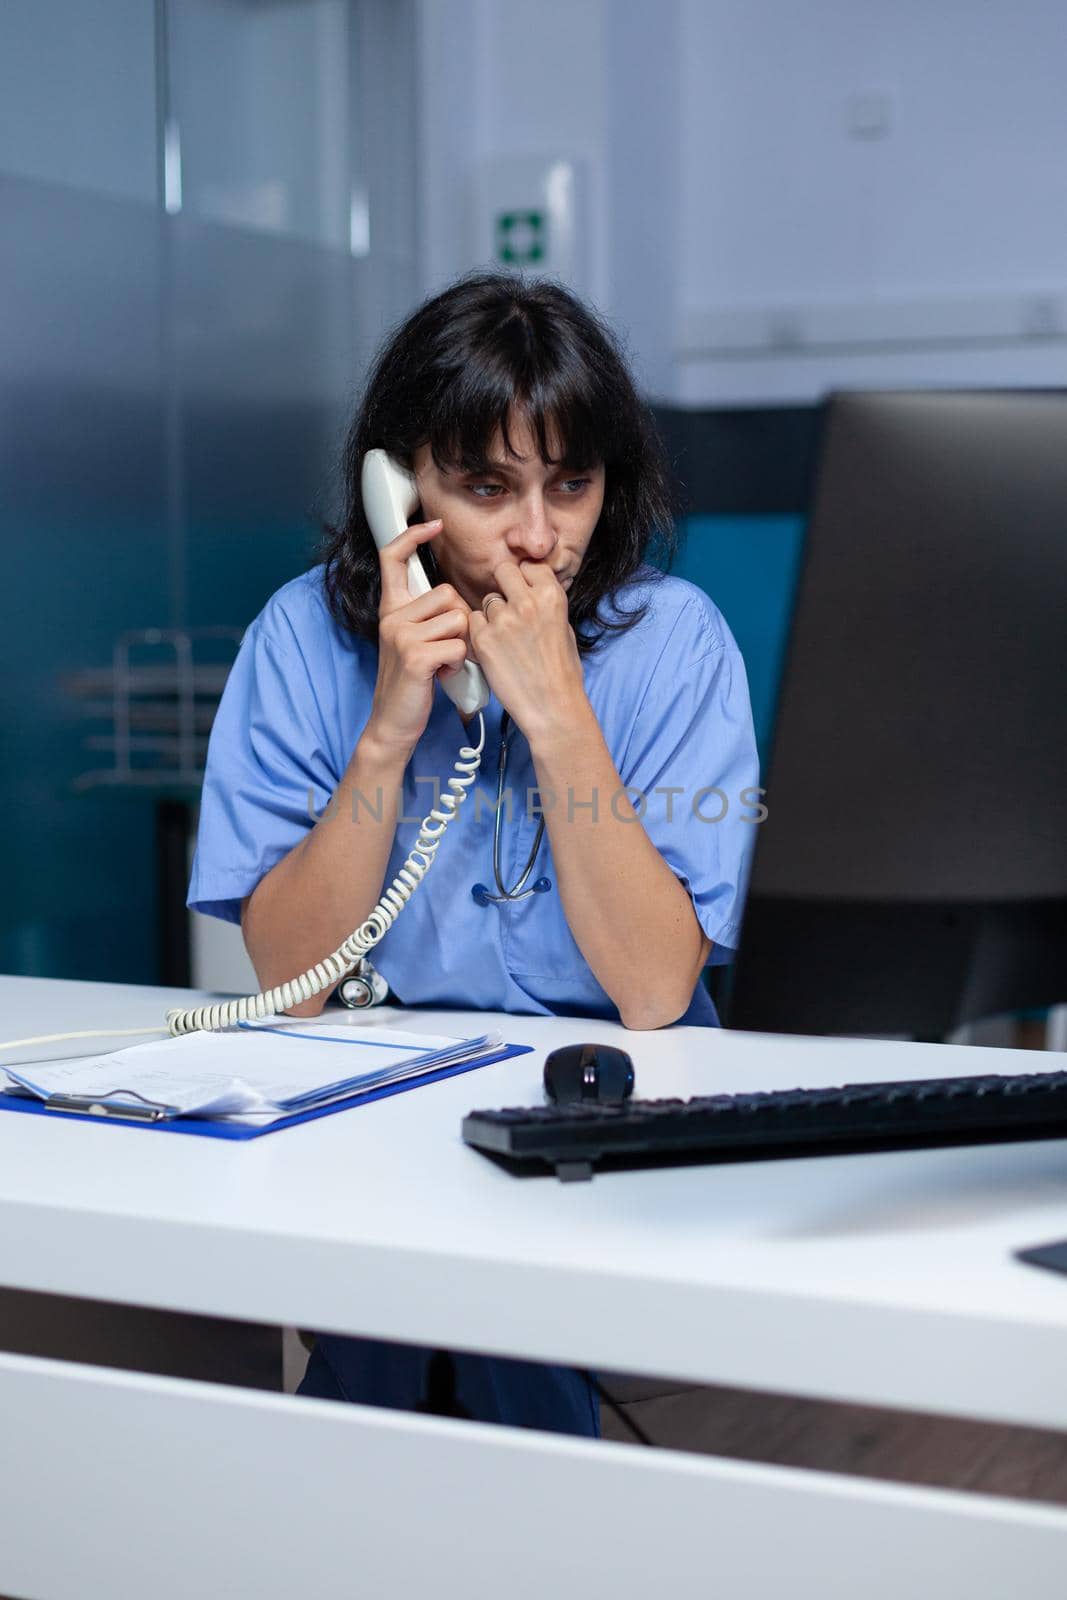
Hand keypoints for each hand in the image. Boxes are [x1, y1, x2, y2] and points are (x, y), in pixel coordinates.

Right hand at [364, 519, 473, 756]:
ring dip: (461, 644)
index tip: (435, 524)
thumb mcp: (414, 641)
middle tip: (444, 649)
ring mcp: (401, 635)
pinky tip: (442, 675)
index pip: (393, 558)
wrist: (394, 722)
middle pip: (448, 594)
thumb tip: (455, 597)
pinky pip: (459, 646)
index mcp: (391, 609)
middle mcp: (392, 616)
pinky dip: (459, 664)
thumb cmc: (413, 683)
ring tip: (442, 663)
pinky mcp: (415, 656)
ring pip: (458, 619)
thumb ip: (426, 616)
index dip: (413, 536)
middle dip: (458, 622)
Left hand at [467, 560, 587, 738]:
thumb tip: (531, 590)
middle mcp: (526, 602)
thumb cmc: (562, 673)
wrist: (552, 707)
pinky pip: (472, 622)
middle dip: (504, 585)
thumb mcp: (564, 628)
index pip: (529, 565)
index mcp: (552, 596)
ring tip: (505, 639)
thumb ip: (545, 605)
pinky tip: (494, 650)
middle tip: (509, 607)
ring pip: (487, 601)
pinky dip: (479, 633)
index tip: (524, 591)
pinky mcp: (482, 639)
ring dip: (492, 614)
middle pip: (503, 571)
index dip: (525, 578)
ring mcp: (502, 620)